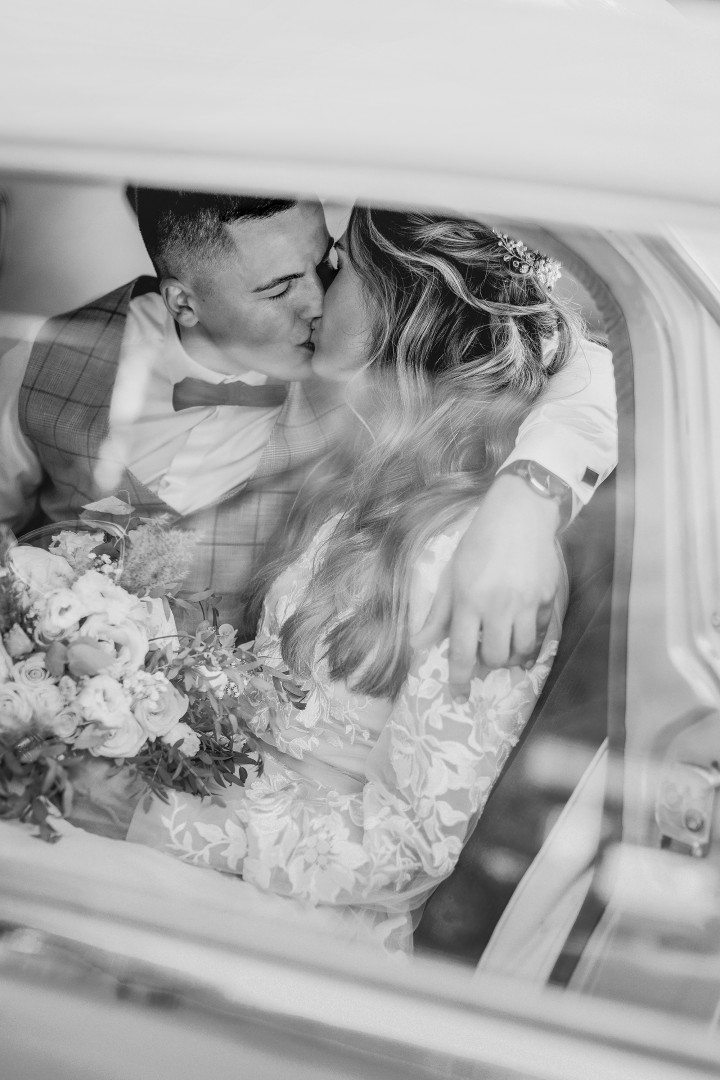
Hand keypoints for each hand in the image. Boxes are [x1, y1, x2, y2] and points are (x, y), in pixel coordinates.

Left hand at [413, 473, 562, 698]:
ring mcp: (526, 603)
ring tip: (506, 646)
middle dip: (489, 663)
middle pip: (494, 657)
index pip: (461, 651)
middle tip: (485, 653)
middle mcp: (498, 606)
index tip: (459, 696)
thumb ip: (438, 613)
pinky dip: (532, 636)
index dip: (459, 679)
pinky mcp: (548, 597)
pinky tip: (524, 627)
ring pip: (522, 650)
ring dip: (512, 655)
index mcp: (468, 601)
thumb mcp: (451, 575)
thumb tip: (419, 644)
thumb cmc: (479, 543)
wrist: (520, 514)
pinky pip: (541, 630)